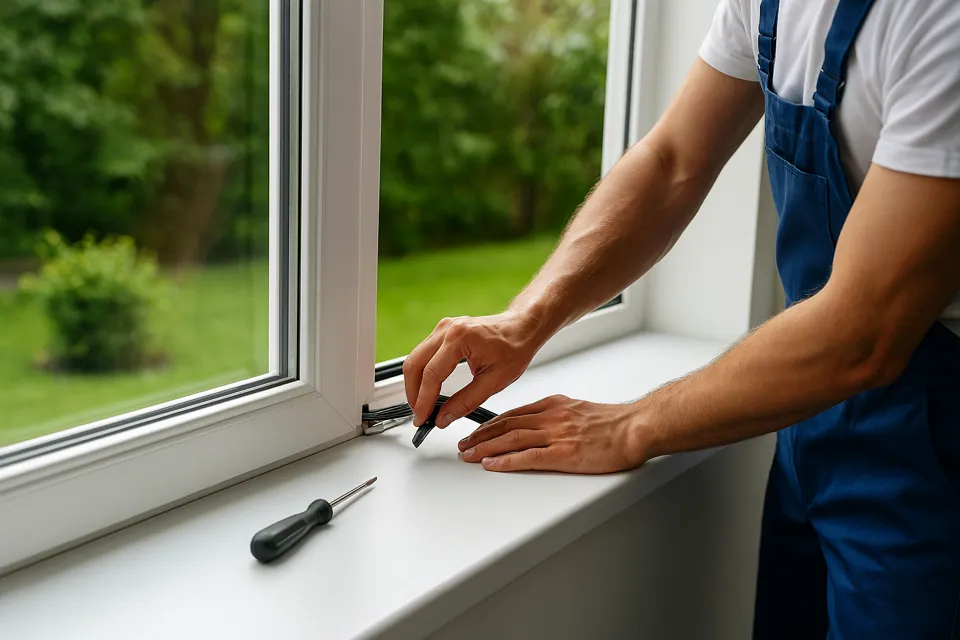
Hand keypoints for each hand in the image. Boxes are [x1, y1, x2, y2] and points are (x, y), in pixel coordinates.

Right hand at [403, 311, 545, 427]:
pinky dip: (422, 373)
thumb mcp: (495, 381)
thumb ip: (466, 402)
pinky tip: (428, 389)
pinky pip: (423, 353)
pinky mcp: (443, 331)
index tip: (422, 419)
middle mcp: (447, 329)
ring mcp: (443, 328)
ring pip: (415, 358)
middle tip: (419, 415)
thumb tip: (443, 418)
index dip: (424, 401)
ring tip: (422, 405)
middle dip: (413, 394)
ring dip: (415, 384)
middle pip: (414, 364)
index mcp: (460, 339)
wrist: (522, 326)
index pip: (432, 375)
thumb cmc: (515, 348)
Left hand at [457, 394, 647, 473]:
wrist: (636, 427)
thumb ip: (557, 415)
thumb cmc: (613, 423)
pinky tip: (491, 465)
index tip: (475, 431)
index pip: (513, 414)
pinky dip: (505, 461)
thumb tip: (539, 425)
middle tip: (463, 445)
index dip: (489, 424)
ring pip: (511, 439)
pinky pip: (528, 457)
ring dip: (485, 448)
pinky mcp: (564, 453)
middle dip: (480, 436)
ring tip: (468, 455)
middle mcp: (551, 417)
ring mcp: (556, 435)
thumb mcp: (578, 409)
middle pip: (506, 426)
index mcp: (553, 405)